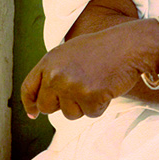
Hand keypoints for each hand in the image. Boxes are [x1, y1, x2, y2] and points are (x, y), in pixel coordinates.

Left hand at [21, 21, 158, 119]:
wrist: (129, 45)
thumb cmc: (103, 49)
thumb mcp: (71, 53)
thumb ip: (53, 72)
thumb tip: (38, 105)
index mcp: (50, 60)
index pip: (28, 87)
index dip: (30, 103)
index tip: (33, 113)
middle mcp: (56, 74)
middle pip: (46, 106)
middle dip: (62, 105)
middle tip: (80, 91)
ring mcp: (71, 86)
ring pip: (69, 114)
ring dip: (83, 105)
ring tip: (97, 84)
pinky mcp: (89, 97)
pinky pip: (91, 113)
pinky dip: (100, 105)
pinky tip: (107, 87)